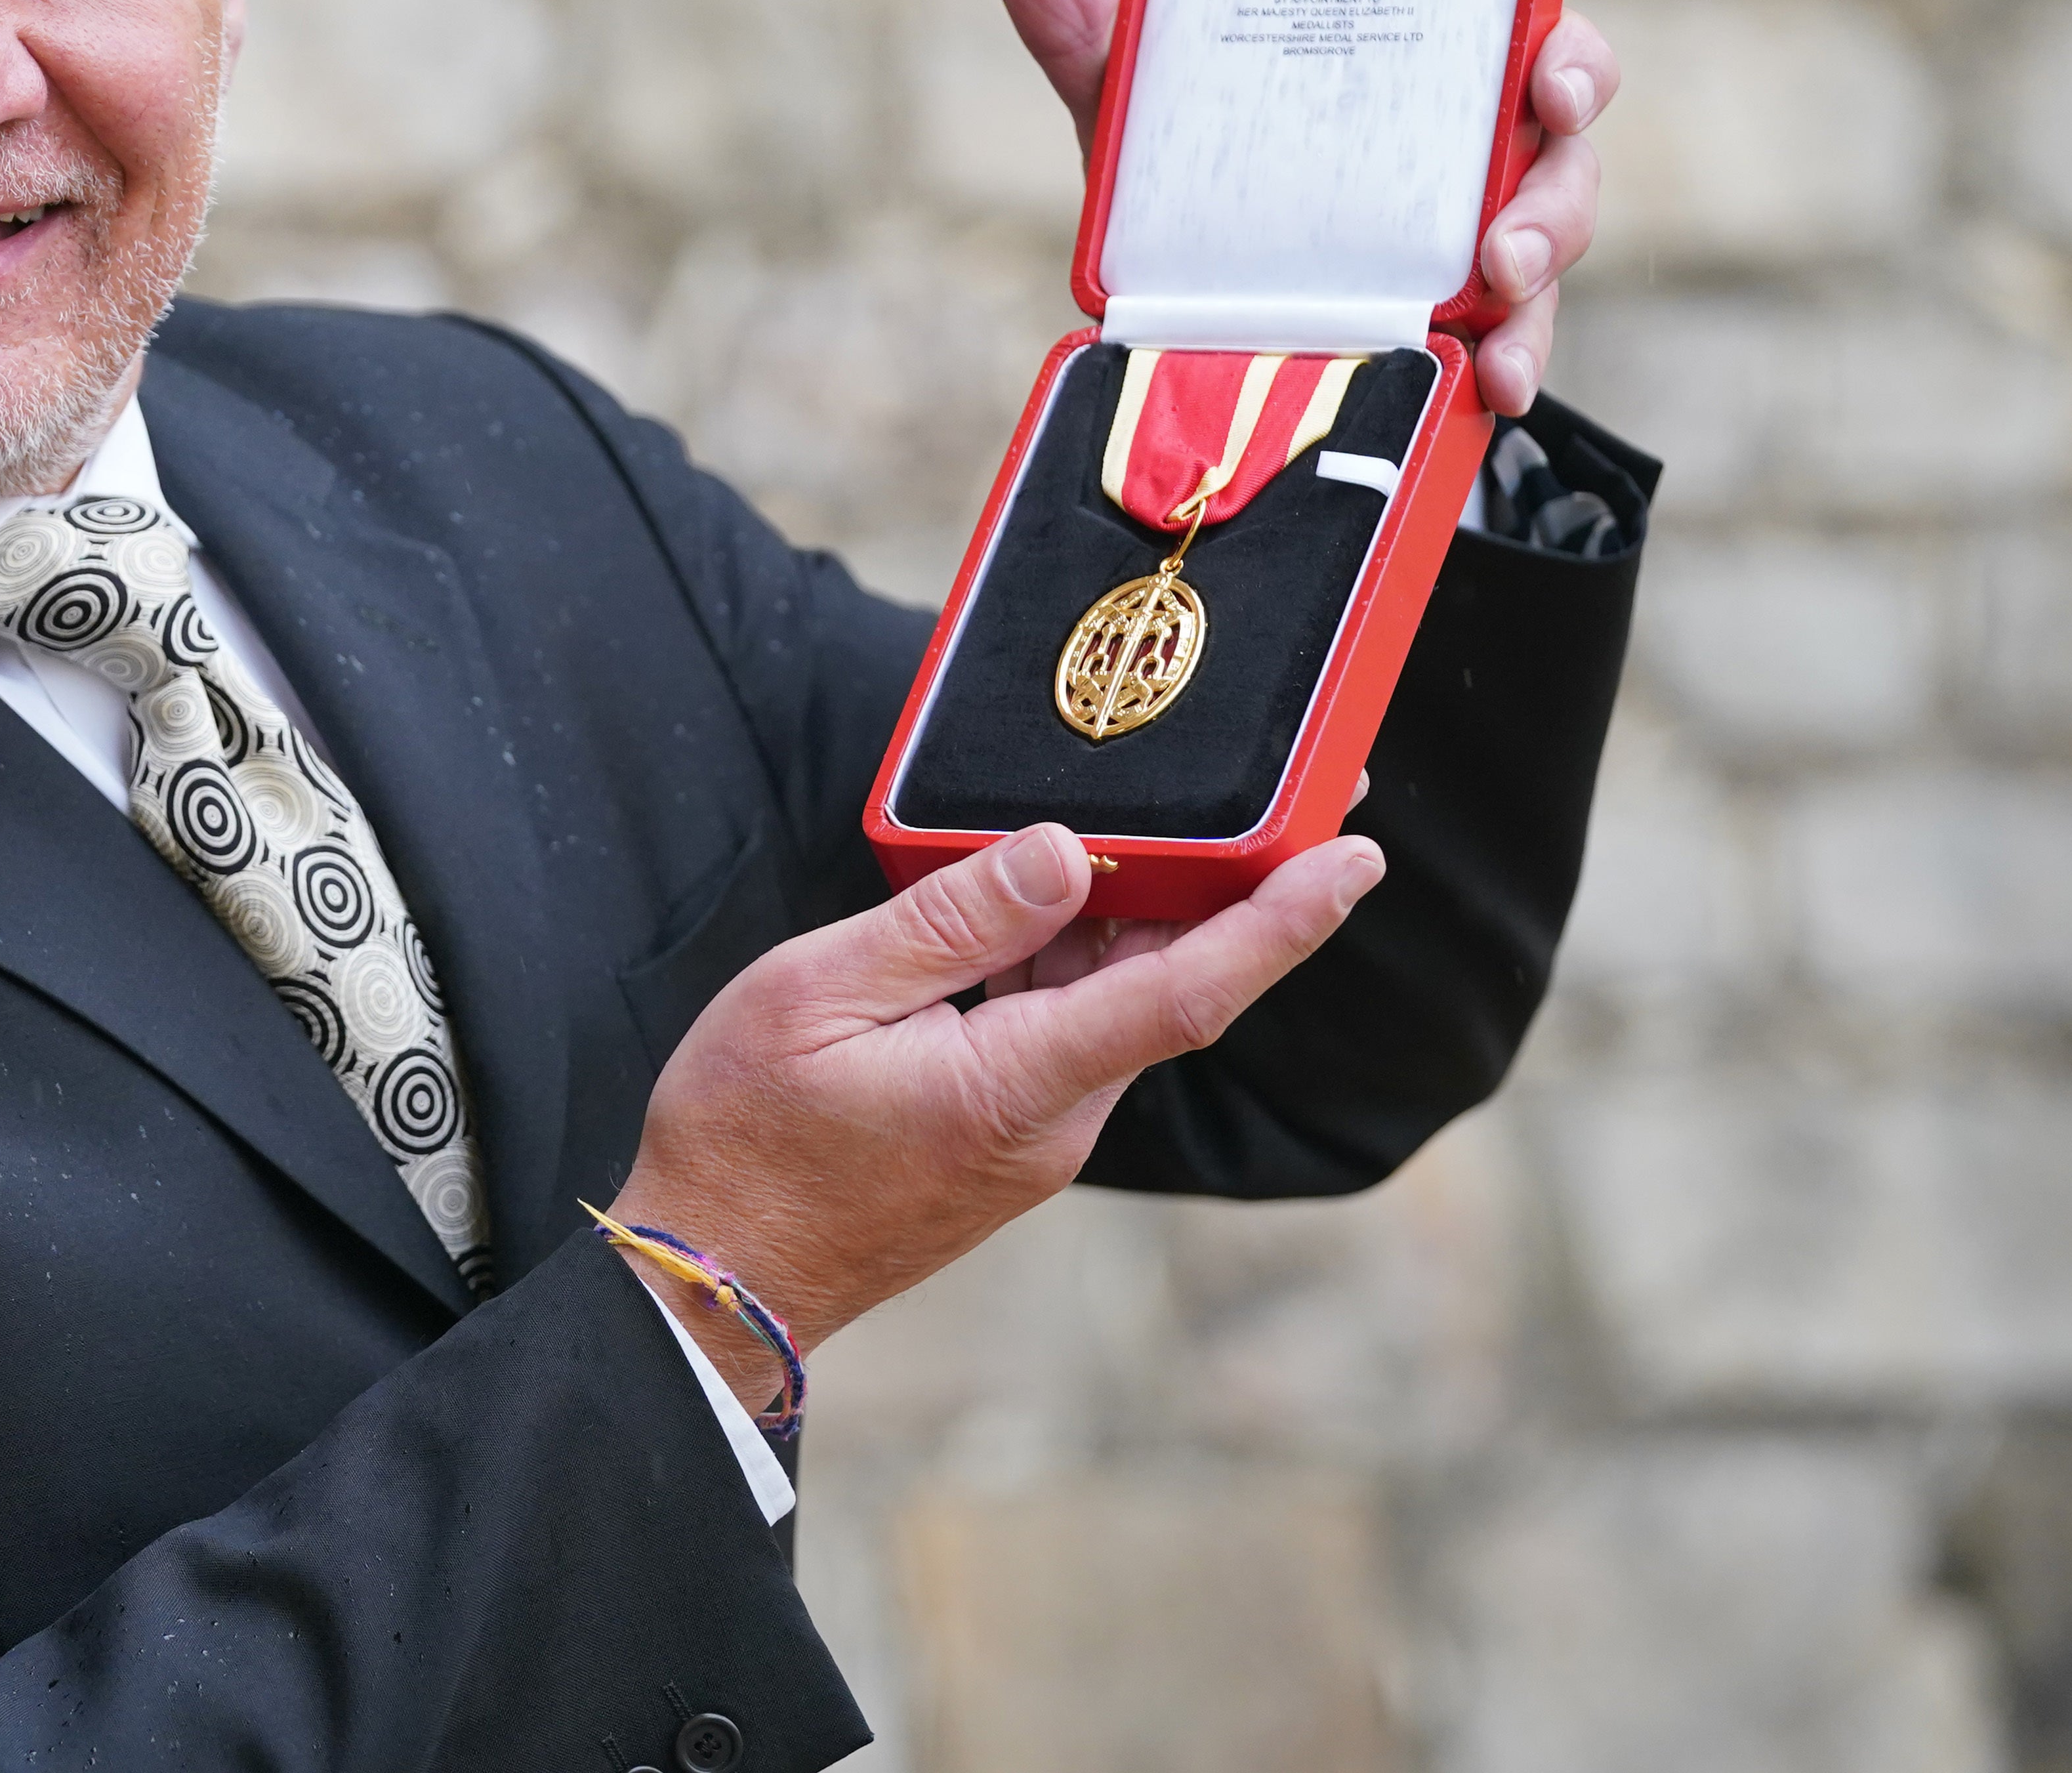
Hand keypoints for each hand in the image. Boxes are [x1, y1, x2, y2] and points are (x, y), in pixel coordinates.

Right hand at [609, 824, 1382, 1405]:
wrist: (715, 1279)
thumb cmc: (742, 1138)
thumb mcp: (817, 995)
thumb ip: (948, 922)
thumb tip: (1061, 854)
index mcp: (1015, 1084)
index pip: (1185, 991)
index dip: (1281, 921)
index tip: (1356, 859)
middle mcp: (1053, 1121)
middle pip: (1167, 986)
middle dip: (1236, 890)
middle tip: (1292, 793)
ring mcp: (1033, 1138)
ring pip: (1113, 1006)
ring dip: (1140, 918)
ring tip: (1160, 820)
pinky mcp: (1004, 1139)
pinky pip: (1065, 1032)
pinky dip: (1073, 960)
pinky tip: (1050, 899)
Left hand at [976, 0, 1620, 417]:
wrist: (1173, 332)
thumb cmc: (1195, 186)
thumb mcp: (1143, 115)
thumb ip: (1085, 25)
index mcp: (1425, 83)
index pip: (1533, 46)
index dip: (1567, 57)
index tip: (1550, 77)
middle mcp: (1466, 165)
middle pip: (1562, 159)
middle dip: (1558, 191)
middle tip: (1506, 231)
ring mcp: (1465, 259)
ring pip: (1545, 261)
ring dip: (1535, 288)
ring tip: (1493, 305)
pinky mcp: (1448, 344)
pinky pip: (1506, 352)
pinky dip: (1507, 368)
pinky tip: (1493, 387)